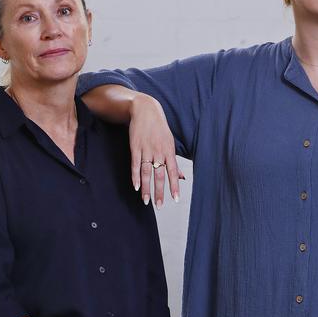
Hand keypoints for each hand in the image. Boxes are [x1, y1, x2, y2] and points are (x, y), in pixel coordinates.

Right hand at [129, 94, 184, 208]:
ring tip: (146, 201)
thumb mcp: (170, 143)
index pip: (173, 172)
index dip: (174, 186)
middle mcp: (158, 152)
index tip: (176, 199)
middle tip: (159, 206)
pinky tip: (136, 186)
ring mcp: (146, 150)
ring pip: (146, 172)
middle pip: (159, 175)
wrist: (146, 110)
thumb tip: (182, 178)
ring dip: (146, 188)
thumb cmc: (160, 129)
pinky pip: (135, 165)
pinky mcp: (135, 147)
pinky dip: (135, 176)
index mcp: (169, 151)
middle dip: (159, 192)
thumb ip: (174, 163)